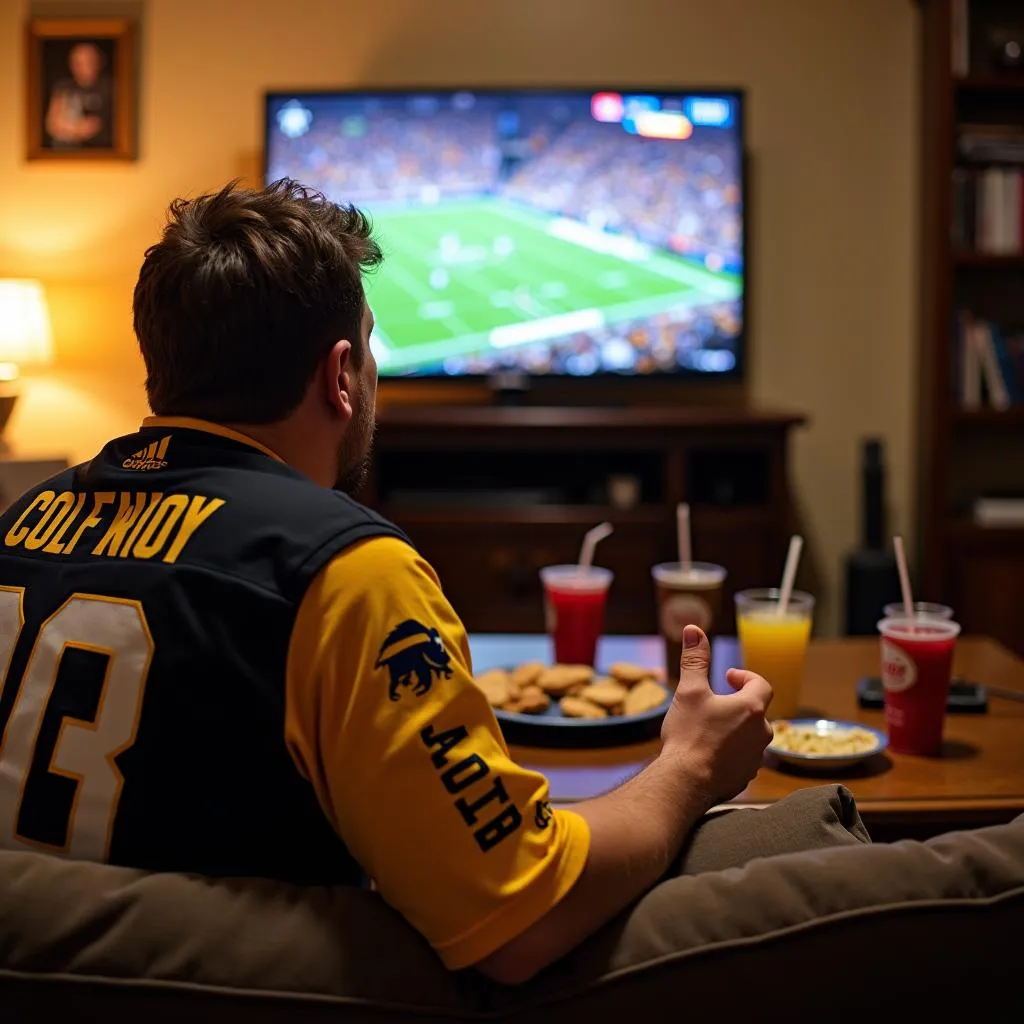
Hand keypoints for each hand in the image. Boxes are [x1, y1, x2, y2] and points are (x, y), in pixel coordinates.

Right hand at [659, 625, 772, 806]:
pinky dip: (733, 752)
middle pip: (757, 711)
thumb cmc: (689, 735)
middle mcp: (761, 733)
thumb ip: (695, 659)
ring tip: (712, 729)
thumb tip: (694, 629)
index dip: (745, 677)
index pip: (761, 684)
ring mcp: (756, 758)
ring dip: (737, 729)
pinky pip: (744, 759)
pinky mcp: (746, 777)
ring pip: (752, 737)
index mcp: (751, 708)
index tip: (728, 678)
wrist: (685, 782)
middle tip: (718, 702)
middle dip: (740, 704)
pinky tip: (712, 753)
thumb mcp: (689, 691)